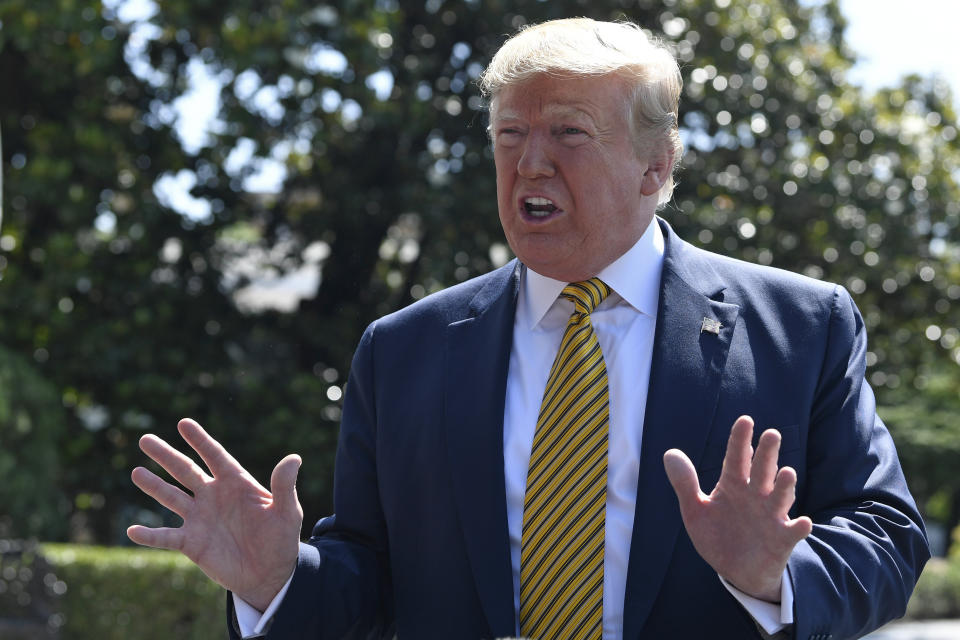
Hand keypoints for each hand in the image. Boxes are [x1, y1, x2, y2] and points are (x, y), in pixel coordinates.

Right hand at [127, 418, 303, 610]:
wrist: (270, 574)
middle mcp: (213, 496)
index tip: (184, 423)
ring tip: (135, 472)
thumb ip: (284, 486)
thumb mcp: (287, 512)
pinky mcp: (192, 543)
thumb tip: (294, 458)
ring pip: (171, 497)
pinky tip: (132, 531)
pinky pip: (166, 537)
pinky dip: (149, 535)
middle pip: (185, 471)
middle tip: (145, 439)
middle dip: (166, 455)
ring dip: (153, 486)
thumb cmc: (281, 539)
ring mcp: (200, 518)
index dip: (200, 440)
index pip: (215, 456)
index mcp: (235, 483)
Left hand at [663, 415, 812, 601]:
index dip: (740, 440)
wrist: (735, 570)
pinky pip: (793, 531)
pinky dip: (799, 527)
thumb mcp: (696, 510)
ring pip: (780, 496)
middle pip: (762, 470)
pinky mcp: (782, 539)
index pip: (736, 458)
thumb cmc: (717, 535)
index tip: (745, 420)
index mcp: (733, 485)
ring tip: (787, 472)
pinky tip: (804, 523)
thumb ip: (685, 483)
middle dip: (767, 454)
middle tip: (772, 434)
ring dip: (785, 486)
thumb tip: (670, 453)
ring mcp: (771, 516)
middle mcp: (755, 496)